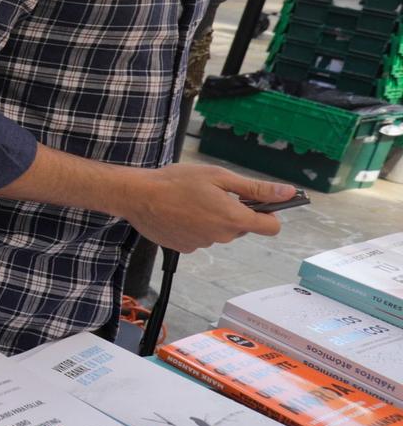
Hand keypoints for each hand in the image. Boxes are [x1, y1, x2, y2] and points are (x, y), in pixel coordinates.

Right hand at [116, 164, 288, 253]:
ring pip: (219, 232)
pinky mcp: (185, 248)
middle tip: (213, 194)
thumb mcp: (219, 177)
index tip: (256, 203)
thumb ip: (255, 188)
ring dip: (212, 219)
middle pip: (241, 227)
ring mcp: (202, 244)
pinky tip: (179, 213)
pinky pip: (200, 237)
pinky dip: (194, 226)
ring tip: (190, 201)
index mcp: (234, 218)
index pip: (271, 227)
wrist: (138, 196)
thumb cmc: (176, 182)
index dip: (269, 214)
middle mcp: (221, 236)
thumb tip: (287, 192)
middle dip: (233, 212)